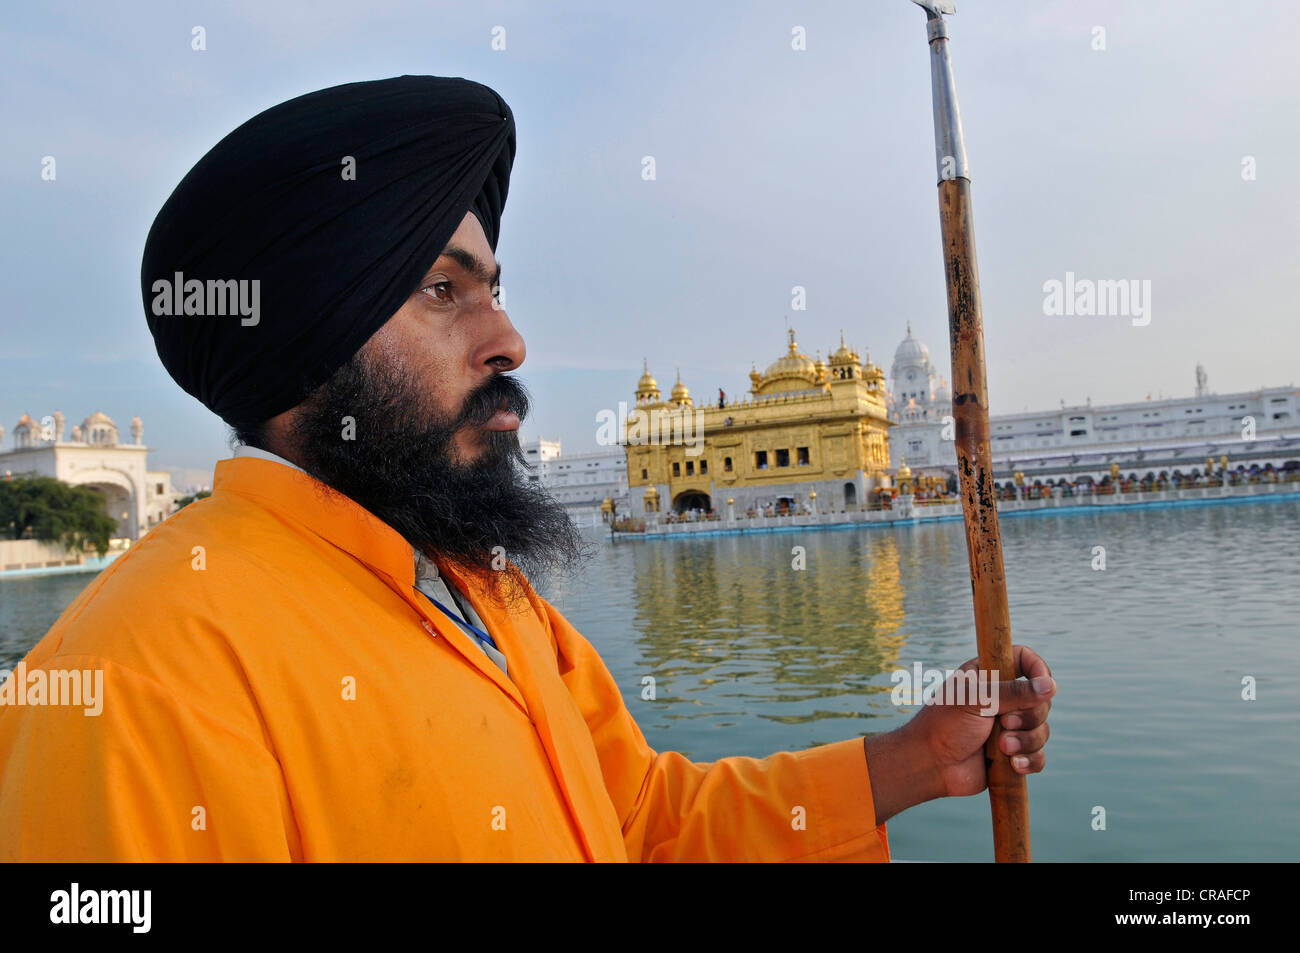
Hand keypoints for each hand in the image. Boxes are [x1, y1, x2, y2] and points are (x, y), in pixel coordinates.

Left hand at [911, 645, 1055, 797]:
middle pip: (1041, 700)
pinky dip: (1030, 761)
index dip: (1039, 670)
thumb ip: (1014, 692)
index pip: (1025, 660)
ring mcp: (1008, 727)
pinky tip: (1013, 765)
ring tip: (1002, 747)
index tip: (1046, 685)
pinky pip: (1038, 755)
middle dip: (1029, 716)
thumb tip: (1051, 686)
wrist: (930, 764)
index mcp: (989, 675)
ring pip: (1041, 729)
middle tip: (1004, 722)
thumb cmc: (945, 724)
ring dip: (1026, 740)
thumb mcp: (978, 700)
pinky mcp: (1012, 753)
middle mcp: (1002, 698)